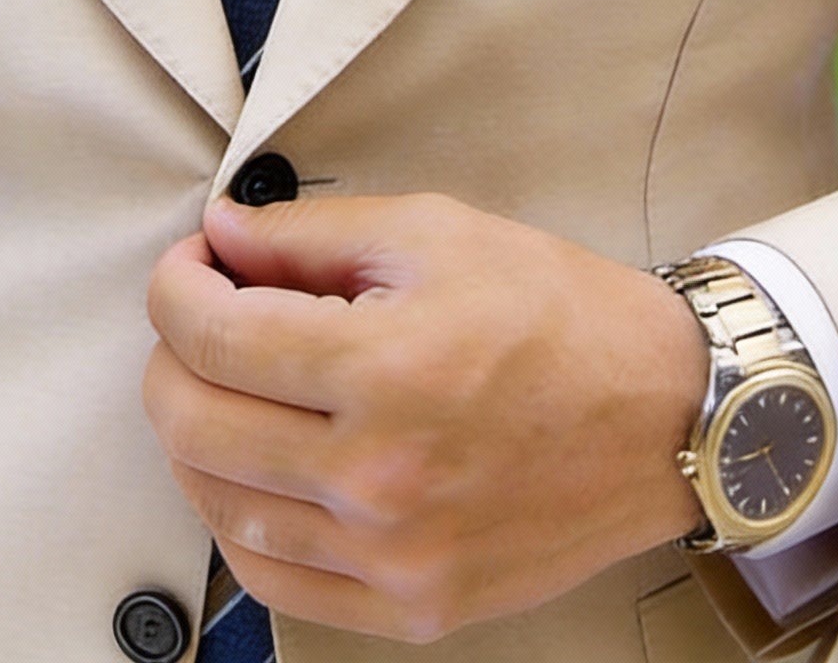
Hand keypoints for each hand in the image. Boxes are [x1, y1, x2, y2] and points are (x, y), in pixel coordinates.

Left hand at [142, 191, 708, 643]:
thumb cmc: (559, 313)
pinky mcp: (417, 605)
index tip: (191, 265)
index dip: (175, 286)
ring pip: (218, 505)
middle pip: (192, 422)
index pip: (209, 335)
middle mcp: (380, 474)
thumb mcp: (433, 231)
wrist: (667, 414)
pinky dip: (238, 522)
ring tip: (227, 388)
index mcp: (384, 367)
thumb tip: (219, 237)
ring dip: (195, 437)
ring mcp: (396, 554)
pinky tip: (257, 471)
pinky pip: (275, 582)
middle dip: (170, 356)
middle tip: (199, 318)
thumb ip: (308, 235)